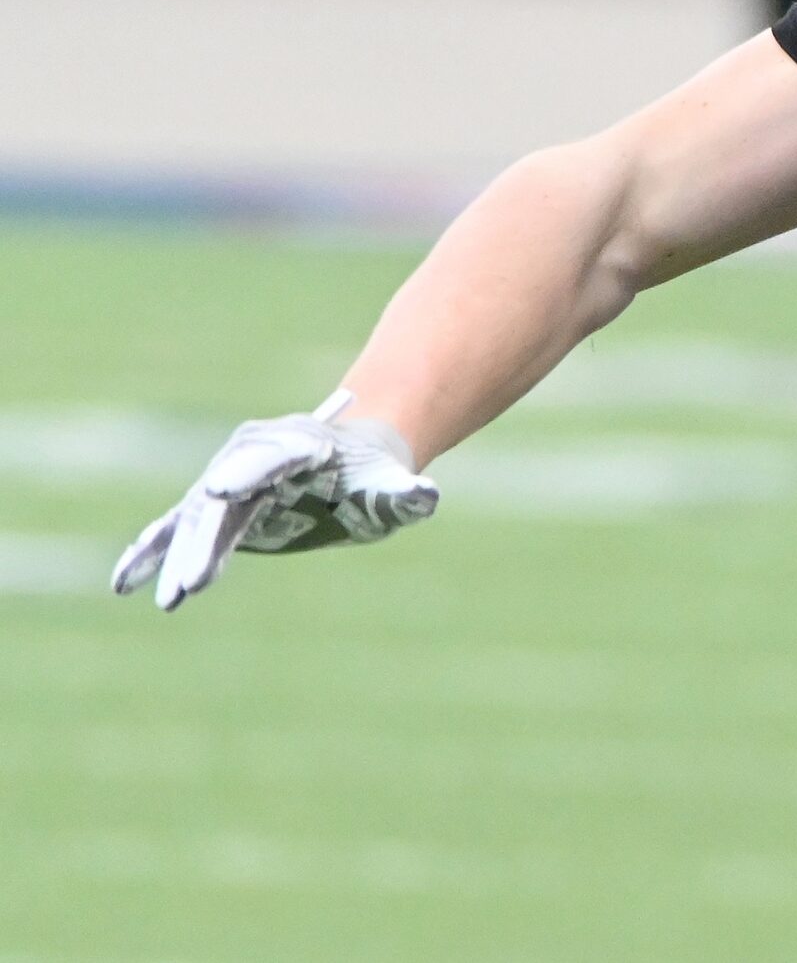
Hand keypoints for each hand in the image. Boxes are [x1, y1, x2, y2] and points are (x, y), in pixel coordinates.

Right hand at [111, 391, 438, 612]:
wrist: (354, 460)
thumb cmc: (374, 476)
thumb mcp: (391, 487)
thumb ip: (405, 493)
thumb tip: (426, 497)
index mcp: (299, 444)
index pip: (270, 457)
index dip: (247, 471)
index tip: (222, 487)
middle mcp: (254, 457)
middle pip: (224, 497)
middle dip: (205, 539)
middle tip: (194, 583)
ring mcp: (229, 481)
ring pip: (197, 519)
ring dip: (179, 557)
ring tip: (171, 598)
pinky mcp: (215, 508)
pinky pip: (175, 528)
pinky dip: (151, 551)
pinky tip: (124, 581)